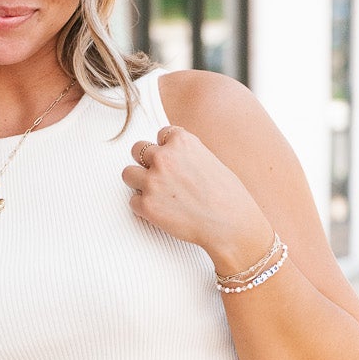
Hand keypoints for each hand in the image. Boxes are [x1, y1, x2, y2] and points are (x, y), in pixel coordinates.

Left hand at [121, 122, 272, 274]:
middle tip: (160, 177)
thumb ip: (187, 155)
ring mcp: (152, 181)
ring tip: (155, 194)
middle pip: (137, 149)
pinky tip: (161, 212)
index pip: (161, 134)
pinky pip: (132, 201)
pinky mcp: (146, 205)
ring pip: (128, 173)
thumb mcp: (210, 161)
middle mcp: (164, 157)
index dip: (166, 149)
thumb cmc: (228, 196)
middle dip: (146, 162)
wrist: (230, 224)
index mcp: (181, 141)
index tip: (174, 162)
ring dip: (138, 182)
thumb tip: (175, 159)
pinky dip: (143, 207)